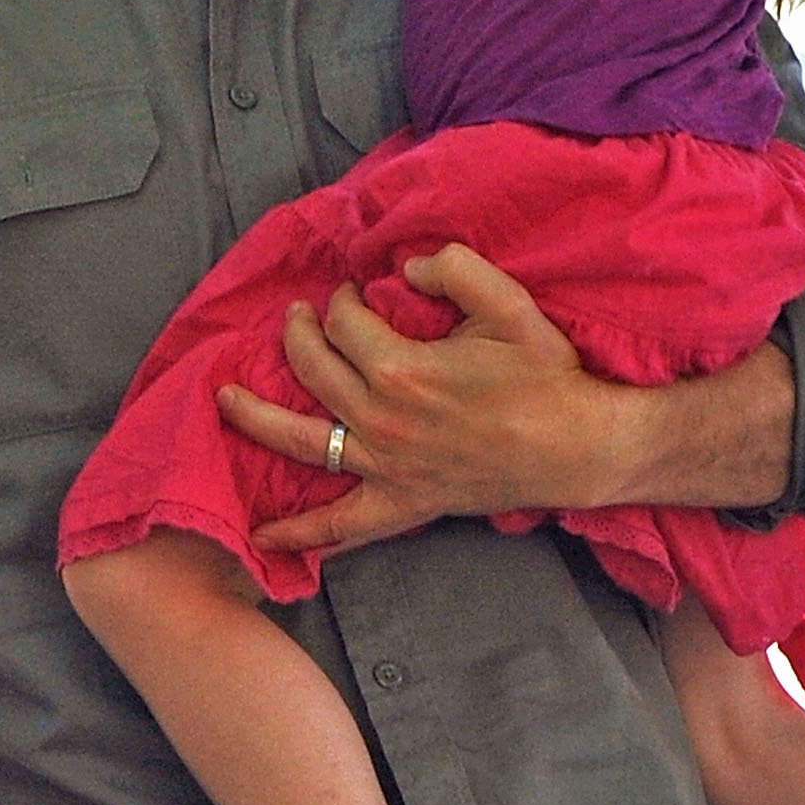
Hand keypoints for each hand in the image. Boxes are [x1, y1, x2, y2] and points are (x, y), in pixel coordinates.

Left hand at [217, 241, 636, 558]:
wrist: (579, 447)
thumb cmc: (546, 376)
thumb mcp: (506, 304)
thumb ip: (453, 269)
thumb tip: (407, 268)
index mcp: (400, 368)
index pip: (344, 323)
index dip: (343, 300)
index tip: (353, 291)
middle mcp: (380, 419)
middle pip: (312, 368)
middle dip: (297, 334)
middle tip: (297, 318)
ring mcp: (385, 466)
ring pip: (299, 440)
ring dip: (255, 418)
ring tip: (225, 400)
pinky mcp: (402, 502)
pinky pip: (341, 524)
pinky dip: (300, 533)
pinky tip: (262, 536)